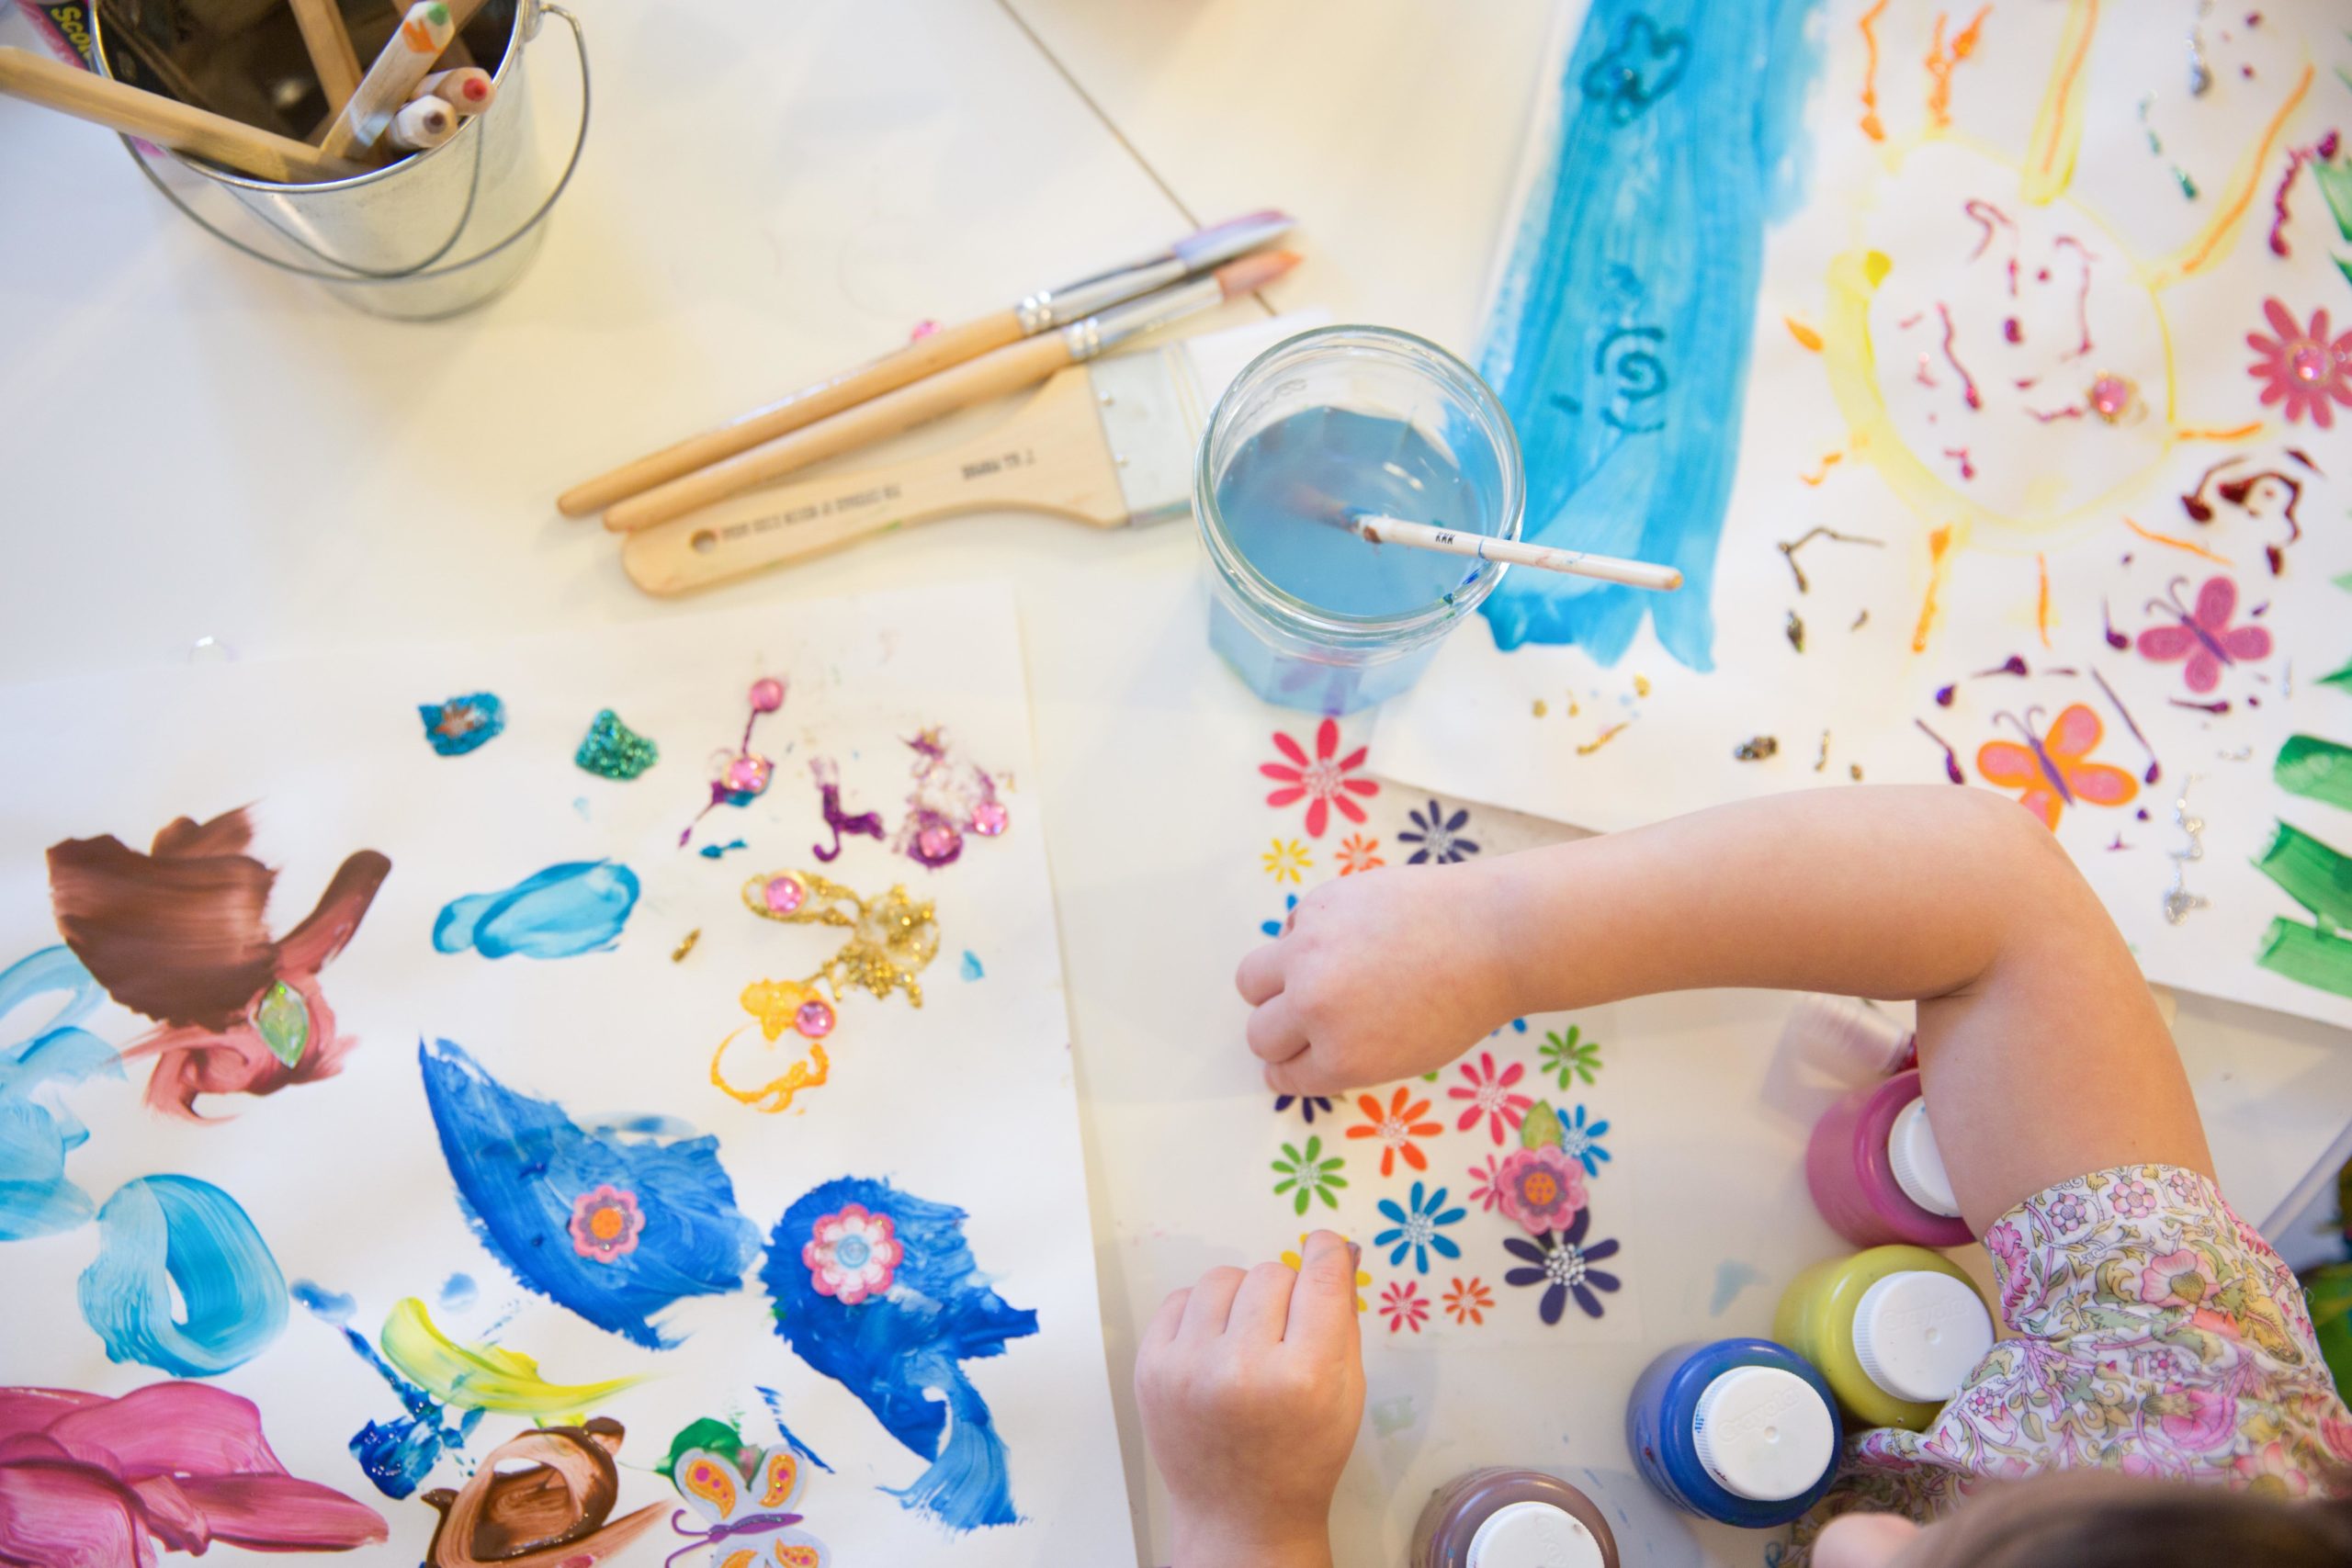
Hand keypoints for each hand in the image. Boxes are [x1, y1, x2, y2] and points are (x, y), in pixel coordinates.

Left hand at [1135, 1233, 1364, 1567]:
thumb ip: (1343, 1319)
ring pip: (1224, 1278)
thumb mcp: (1346, 1394)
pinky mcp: (1151, 1368)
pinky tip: (1214, 1350)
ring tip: (1246, 1339)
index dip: (1327, 1251)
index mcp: (1304, 1377)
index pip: (1321, 1278)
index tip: (1324, 1246)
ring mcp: (1189, 1368)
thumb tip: (1336, 1250)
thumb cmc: (1302, 1457)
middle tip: (1284, 1334)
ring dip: (1241, 1299)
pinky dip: (1202, 1314)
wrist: (1239, 1517)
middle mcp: (1243, 1369)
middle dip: (1285, 1295)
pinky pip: (1181, 1298)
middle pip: (1272, 1273)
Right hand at [1235, 863, 1518, 1094]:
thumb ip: (1347, 1056)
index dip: (1292, 1067)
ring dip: (1273, 983)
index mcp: (1340, 1059)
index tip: (1299, 1056)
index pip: (1283, 1075)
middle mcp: (1313, 1007)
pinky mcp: (1317, 905)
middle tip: (1308, 1017)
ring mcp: (1308, 951)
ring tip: (1310, 974)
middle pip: (1258, 1033)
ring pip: (1251, 979)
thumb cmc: (1463, 1002)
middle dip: (1279, 1033)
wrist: (1494, 933)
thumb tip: (1305, 1046)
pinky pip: (1290, 928)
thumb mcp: (1405, 1056)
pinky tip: (1351, 935)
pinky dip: (1307, 937)